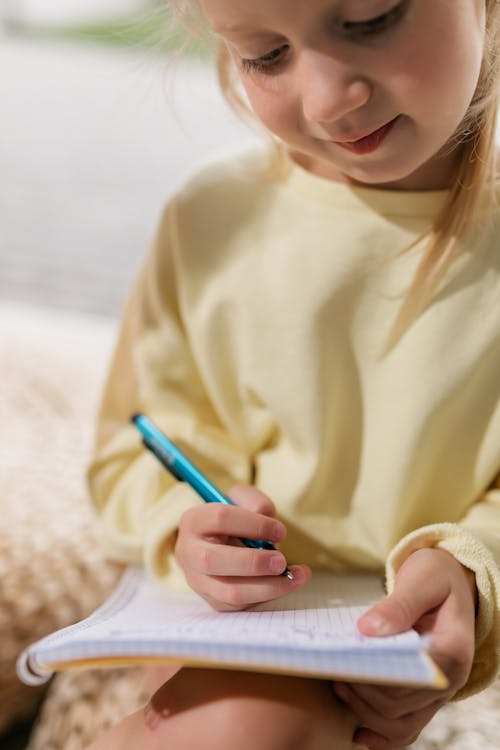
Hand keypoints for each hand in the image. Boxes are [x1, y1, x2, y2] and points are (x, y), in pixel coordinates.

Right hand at [174, 484, 310, 610]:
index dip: (254, 525)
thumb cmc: (238, 520)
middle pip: (212, 560)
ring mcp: (198, 581)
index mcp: (194, 520)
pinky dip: (269, 595)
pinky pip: (241, 605)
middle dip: (253, 563)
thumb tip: (268, 524)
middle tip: (281, 561)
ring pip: (228, 592)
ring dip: (267, 587)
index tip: (280, 531)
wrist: (227, 543)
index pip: (221, 519)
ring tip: (294, 577)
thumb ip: (256, 503)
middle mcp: (189, 552)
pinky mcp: (214, 601)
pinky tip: (288, 583)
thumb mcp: (245, 501)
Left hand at [332, 547, 476, 749]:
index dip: (376, 673)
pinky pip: (405, 726)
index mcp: (453, 649)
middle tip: (333, 669)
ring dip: (366, 712)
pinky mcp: (424, 695)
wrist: (449, 581)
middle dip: (363, 692)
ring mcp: (438, 691)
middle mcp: (450, 678)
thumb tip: (369, 630)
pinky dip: (382, 733)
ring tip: (338, 686)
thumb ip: (398, 604)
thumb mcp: (422, 579)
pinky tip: (358, 732)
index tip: (347, 659)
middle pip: (400, 704)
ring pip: (400, 723)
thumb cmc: (436, 576)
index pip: (412, 677)